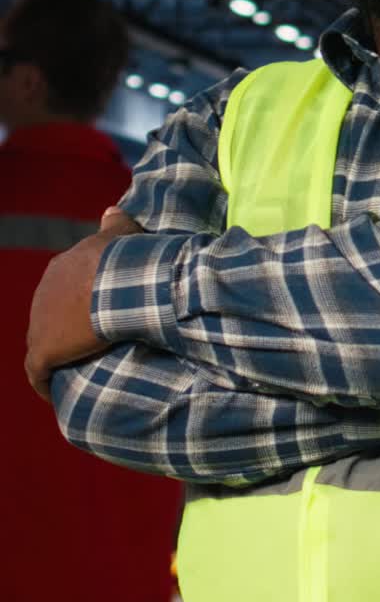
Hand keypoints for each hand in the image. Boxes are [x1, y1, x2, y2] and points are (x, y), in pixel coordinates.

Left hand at [25, 207, 142, 400]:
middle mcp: (43, 295)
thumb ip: (114, 221)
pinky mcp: (42, 352)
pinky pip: (37, 372)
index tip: (87, 314)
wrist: (115, 284)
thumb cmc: (120, 260)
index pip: (60, 289)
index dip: (72, 303)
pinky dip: (42, 382)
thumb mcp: (119, 235)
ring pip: (41, 343)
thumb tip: (112, 210)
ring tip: (70, 369)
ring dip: (53, 354)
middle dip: (60, 328)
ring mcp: (39, 324)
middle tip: (82, 343)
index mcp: (59, 270)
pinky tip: (50, 392)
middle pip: (47, 316)